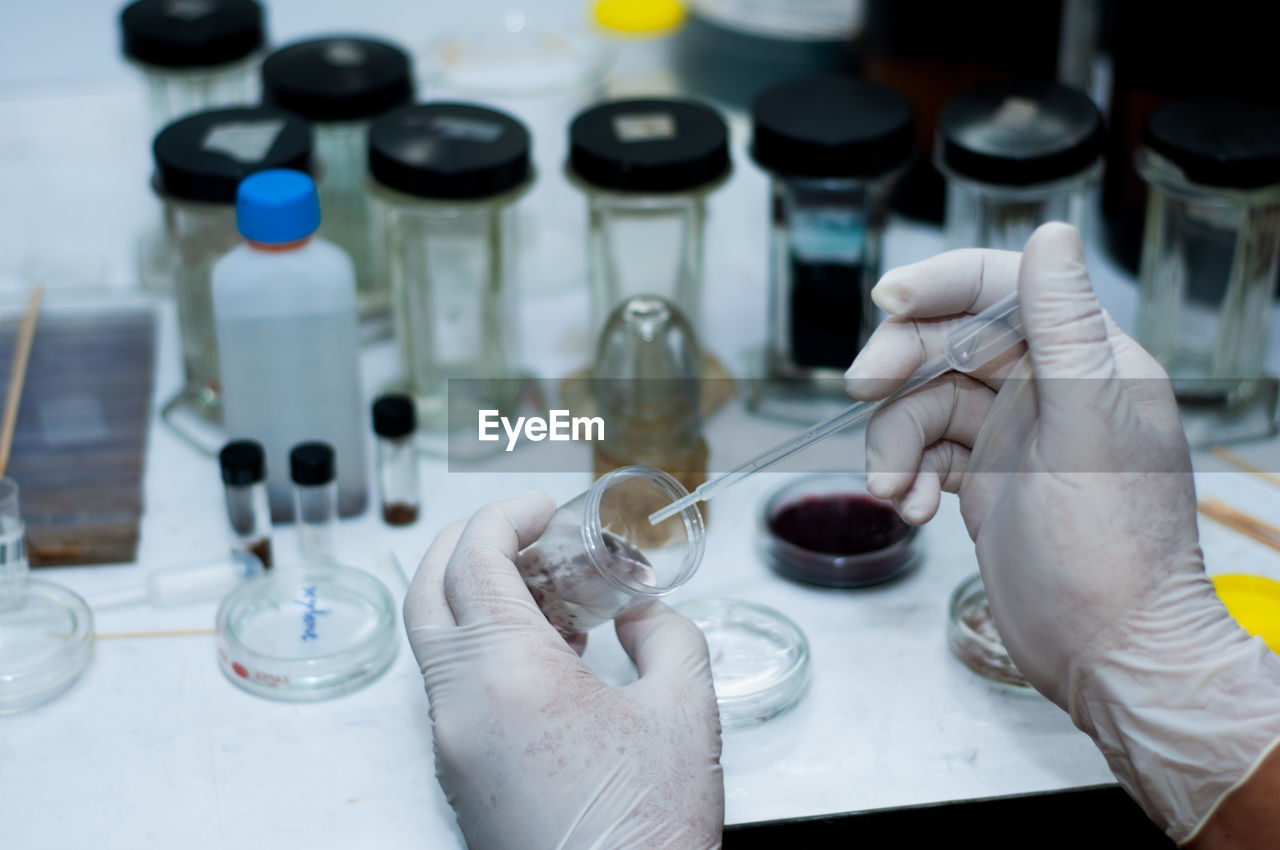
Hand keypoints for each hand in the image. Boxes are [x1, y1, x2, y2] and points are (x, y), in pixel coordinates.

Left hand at [404, 492, 723, 849]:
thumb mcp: (685, 712)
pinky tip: (549, 654)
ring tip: (551, 592)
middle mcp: (460, 705)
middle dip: (466, 542)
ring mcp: (450, 744)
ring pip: (436, 641)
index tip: (544, 508)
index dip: (506, 515)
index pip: (474, 559)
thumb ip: (667, 637)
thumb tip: (642, 614)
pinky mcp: (459, 776)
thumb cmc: (649, 829)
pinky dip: (483, 647)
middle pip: (427, 591)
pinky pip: (454, 686)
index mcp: (508, 674)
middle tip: (521, 529)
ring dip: (475, 596)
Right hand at [845, 222, 1279, 843]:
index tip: (886, 303)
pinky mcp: (983, 480)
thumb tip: (1054, 233)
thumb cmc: (1112, 549)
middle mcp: (1046, 389)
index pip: (1003, 288)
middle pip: (947, 344)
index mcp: (1085, 360)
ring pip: (924, 403)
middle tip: (863, 389)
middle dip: (900, 367)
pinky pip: (923, 452)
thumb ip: (1066, 327)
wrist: (1109, 653)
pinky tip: (907, 508)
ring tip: (892, 487)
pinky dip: (902, 474)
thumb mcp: (1088, 425)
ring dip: (894, 439)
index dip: (940, 285)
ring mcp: (1011, 437)